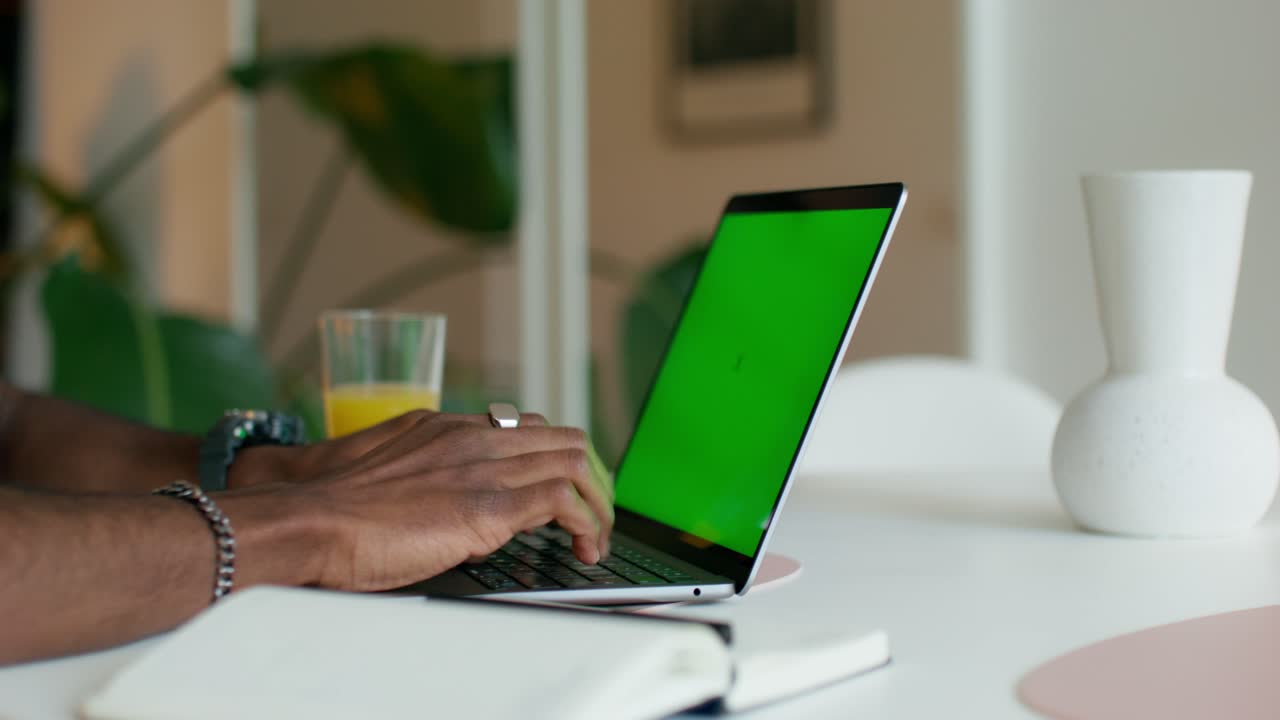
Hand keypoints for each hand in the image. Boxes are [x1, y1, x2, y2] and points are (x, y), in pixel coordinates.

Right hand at [238, 410, 614, 591]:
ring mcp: (483, 468)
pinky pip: (562, 500)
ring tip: (594, 539)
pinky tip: (582, 548)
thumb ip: (427, 481)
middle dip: (590, 479)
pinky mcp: (488, 506)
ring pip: (574, 462)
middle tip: (592, 516)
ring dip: (597, 504)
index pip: (526, 427)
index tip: (565, 489)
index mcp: (446, 428)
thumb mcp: (387, 474)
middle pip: (563, 438)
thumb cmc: (332, 510)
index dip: (555, 459)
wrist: (309, 519)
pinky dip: (586, 524)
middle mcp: (472, 438)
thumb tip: (454, 516)